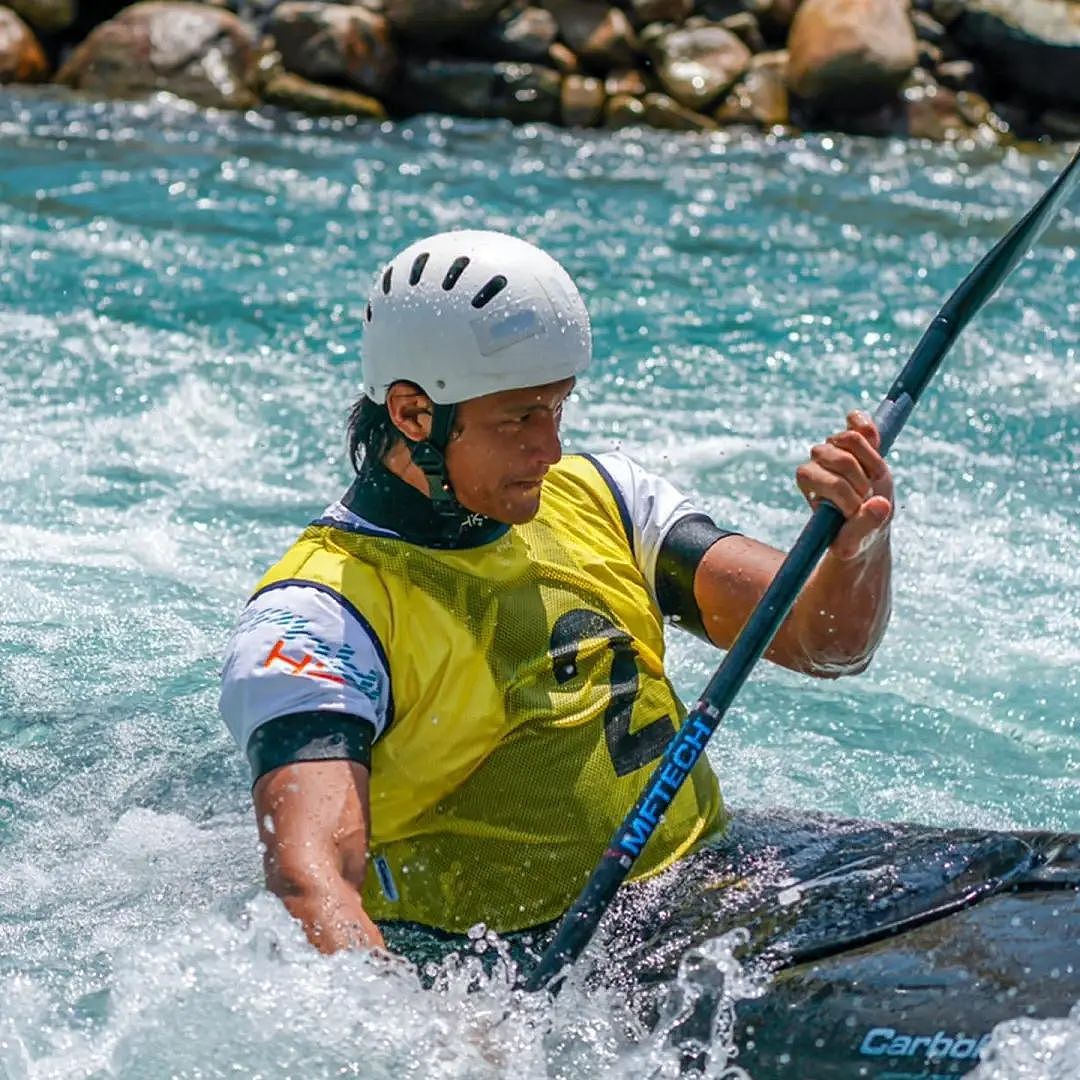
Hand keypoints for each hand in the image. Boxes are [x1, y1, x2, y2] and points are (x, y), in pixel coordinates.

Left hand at [795, 410, 893, 559]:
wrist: (862, 525)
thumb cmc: (852, 535)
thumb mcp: (855, 541)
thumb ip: (864, 525)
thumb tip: (880, 504)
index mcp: (809, 481)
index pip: (831, 481)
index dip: (848, 497)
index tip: (854, 513)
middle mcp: (817, 460)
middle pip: (843, 460)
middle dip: (861, 484)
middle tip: (865, 500)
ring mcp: (835, 446)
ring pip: (852, 440)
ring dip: (871, 464)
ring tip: (872, 482)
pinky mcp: (855, 440)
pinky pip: (860, 423)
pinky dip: (869, 428)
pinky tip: (876, 443)